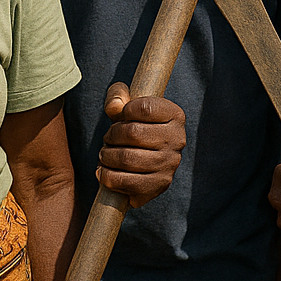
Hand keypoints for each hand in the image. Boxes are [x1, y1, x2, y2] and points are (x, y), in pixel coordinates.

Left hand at [96, 82, 185, 207]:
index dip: (125, 111)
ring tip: (104, 155)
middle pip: (133, 133)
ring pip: (127, 158)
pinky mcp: (159, 184)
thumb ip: (117, 96)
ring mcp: (170, 164)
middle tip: (107, 139)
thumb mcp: (126, 106)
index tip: (120, 117)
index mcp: (175, 115)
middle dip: (111, 135)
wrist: (143, 162)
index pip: (144, 108)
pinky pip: (127, 182)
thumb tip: (114, 107)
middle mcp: (177, 139)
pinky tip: (103, 172)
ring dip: (107, 156)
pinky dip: (108, 177)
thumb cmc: (133, 128)